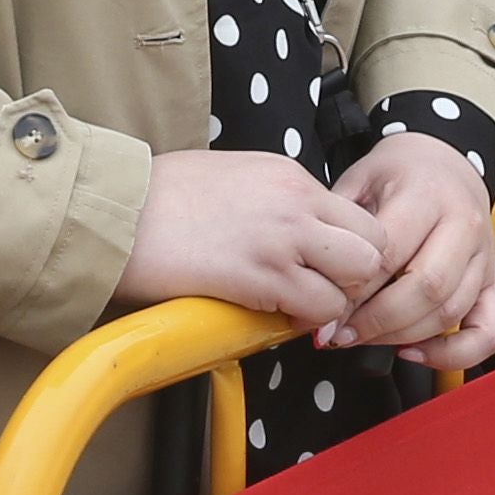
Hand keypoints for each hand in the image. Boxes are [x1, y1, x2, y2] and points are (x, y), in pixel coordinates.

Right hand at [114, 144, 391, 326]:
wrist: (121, 211)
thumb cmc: (161, 195)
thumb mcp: (235, 175)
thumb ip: (275, 199)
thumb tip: (295, 228)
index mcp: (290, 174)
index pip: (360, 216)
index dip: (353, 250)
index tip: (330, 269)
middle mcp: (297, 201)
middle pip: (374, 245)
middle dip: (357, 276)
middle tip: (325, 291)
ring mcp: (283, 238)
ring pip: (356, 279)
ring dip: (334, 300)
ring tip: (300, 305)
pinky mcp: (262, 276)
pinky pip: (318, 308)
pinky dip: (307, 320)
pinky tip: (277, 315)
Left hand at [318, 131, 494, 370]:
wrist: (446, 159)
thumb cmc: (398, 173)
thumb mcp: (359, 179)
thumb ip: (339, 226)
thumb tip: (313, 284)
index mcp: (427, 194)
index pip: (391, 253)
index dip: (355, 290)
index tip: (324, 311)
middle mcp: (462, 225)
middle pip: (426, 287)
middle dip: (377, 320)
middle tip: (340, 333)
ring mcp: (482, 257)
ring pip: (450, 312)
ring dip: (402, 336)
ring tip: (363, 339)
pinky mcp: (492, 282)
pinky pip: (488, 331)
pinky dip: (453, 353)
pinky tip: (415, 353)